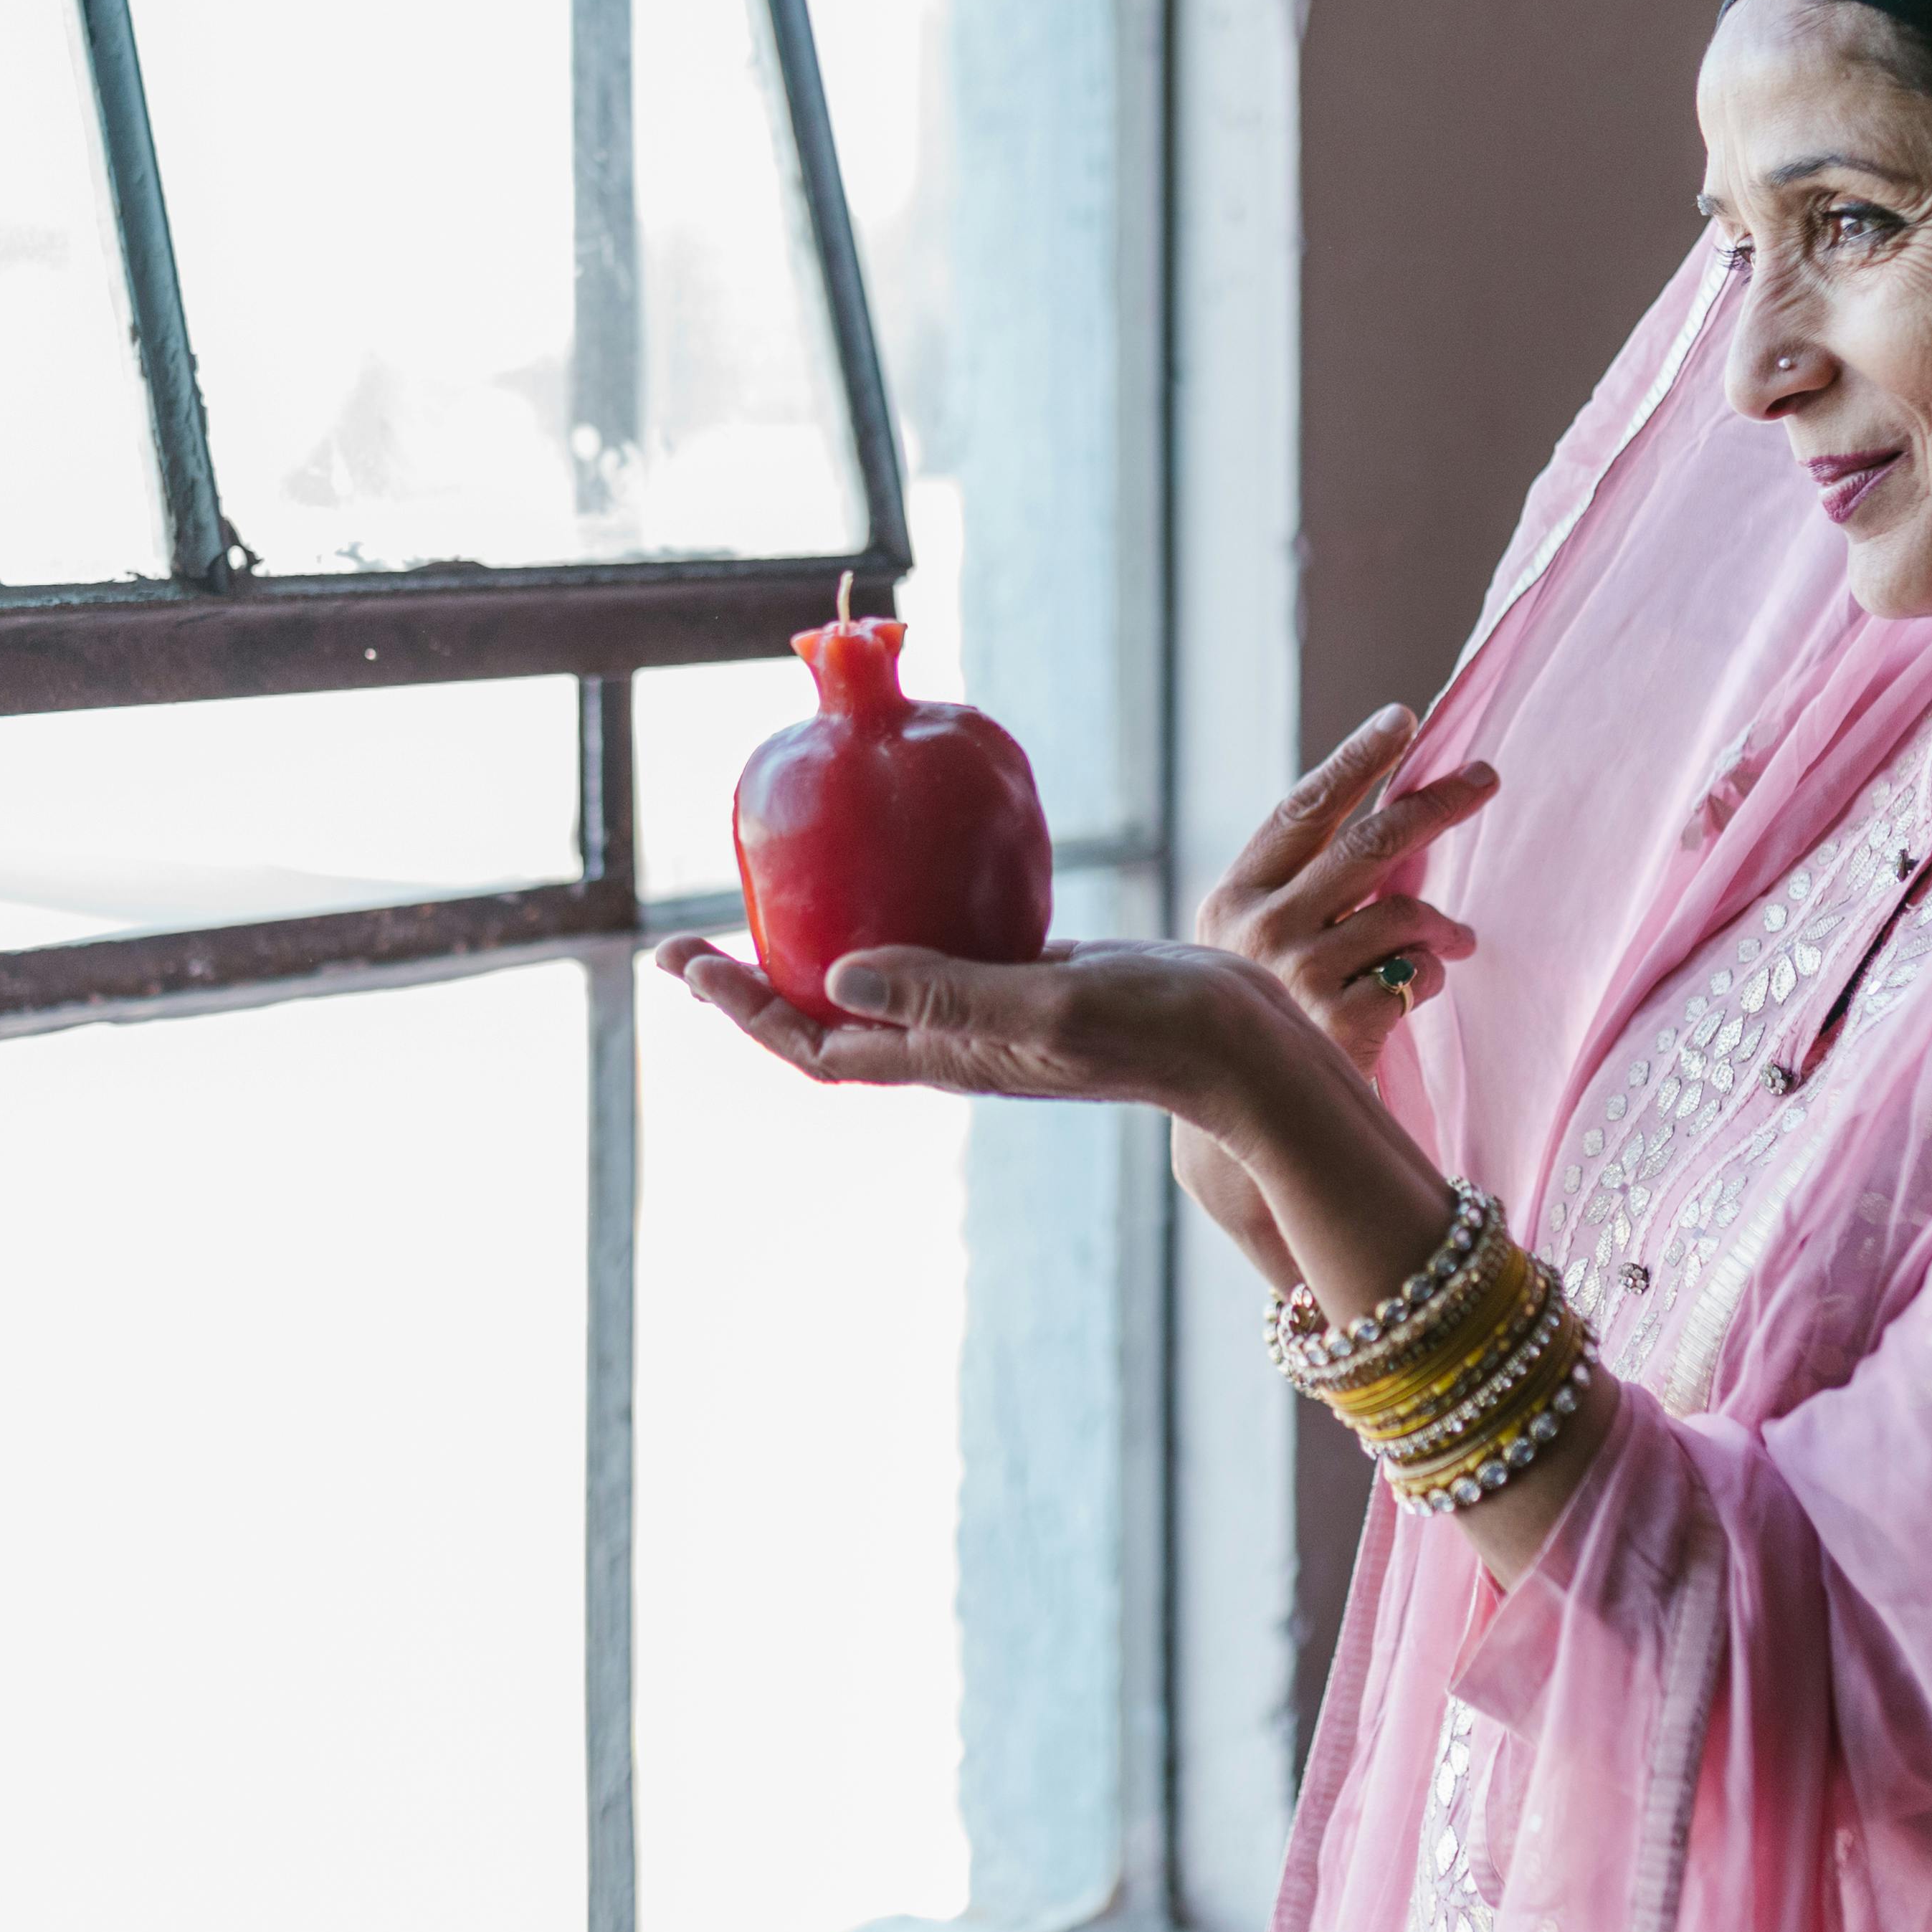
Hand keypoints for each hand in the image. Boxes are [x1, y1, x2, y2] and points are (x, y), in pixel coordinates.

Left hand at [654, 930, 1291, 1130]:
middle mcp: (954, 1042)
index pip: (817, 1044)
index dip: (747, 1009)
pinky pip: (938, 952)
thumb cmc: (1158, 1028)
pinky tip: (888, 876)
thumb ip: (948, 990)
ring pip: (877, 987)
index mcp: (948, 1056)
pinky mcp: (1025, 980)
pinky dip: (893, 921)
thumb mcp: (1047, 1000)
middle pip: (829, 1022)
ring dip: (814, 956)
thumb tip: (839, 974)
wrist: (1244, 1045)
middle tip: (688, 944)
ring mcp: (988, 1014)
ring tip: (769, 908)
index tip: (687, 962)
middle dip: (755, 988)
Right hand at [1194, 703, 1497, 1075]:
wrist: (1246, 1118)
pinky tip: (1420, 992)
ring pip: (1405, 912)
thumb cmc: (1270, 1012)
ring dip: (1444, 924)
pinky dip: (1432, 976)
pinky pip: (1419, 974)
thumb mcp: (1260, 940)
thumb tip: (1400, 817)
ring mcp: (1297, 978)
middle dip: (1436, 803)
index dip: (1356, 760)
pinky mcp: (1338, 1026)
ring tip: (1458, 938)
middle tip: (1485, 777)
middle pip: (1369, 845)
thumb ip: (1309, 886)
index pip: (1304, 811)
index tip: (1403, 718)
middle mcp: (1259, 930)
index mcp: (1234, 896)